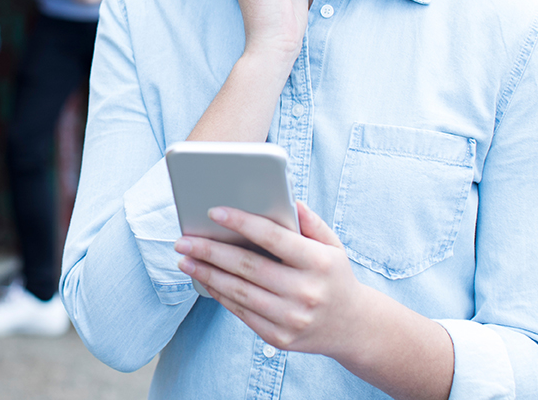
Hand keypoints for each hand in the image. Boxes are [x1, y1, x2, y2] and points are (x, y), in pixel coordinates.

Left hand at [174, 202, 366, 358]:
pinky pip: (242, 312)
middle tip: (183, 240)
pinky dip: (219, 294)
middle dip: (210, 251)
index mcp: (319, 263)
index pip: (273, 238)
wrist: (354, 328)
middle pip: (248, 266)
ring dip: (207, 273)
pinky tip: (204, 279)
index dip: (241, 222)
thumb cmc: (334, 276)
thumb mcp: (332, 245)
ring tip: (185, 259)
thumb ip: (309, 221)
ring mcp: (292, 318)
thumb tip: (286, 198)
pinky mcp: (279, 338)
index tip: (213, 211)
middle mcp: (306, 292)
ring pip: (239, 291)